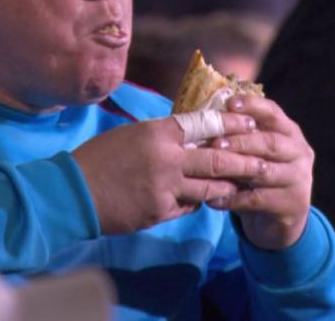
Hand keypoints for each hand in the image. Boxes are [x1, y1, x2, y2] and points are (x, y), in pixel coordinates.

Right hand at [72, 112, 262, 234]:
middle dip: (243, 160)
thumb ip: (160, 136)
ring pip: (209, 188)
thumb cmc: (97, 158)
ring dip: (227, 187)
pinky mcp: (159, 211)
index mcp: (157, 133)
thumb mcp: (129, 135)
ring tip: (242, 184)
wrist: (72, 192)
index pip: (204, 124)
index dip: (230, 123)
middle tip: (262, 161)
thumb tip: (186, 134)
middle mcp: (166, 158)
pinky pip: (188, 207)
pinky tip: (203, 201)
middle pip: (216, 158)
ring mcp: (164, 187)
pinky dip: (197, 203)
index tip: (249, 122)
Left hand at [207, 95, 313, 249]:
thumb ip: (239, 136)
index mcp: (290, 132)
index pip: (274, 113)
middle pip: (271, 142)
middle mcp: (300, 152)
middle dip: (241, 140)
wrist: (279, 219)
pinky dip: (233, 199)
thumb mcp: (252, 153)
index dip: (253, 106)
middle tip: (215, 142)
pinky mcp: (292, 203)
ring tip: (213, 169)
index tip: (229, 103)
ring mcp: (300, 179)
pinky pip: (258, 199)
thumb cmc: (258, 177)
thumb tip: (204, 120)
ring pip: (266, 171)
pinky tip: (213, 199)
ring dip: (237, 168)